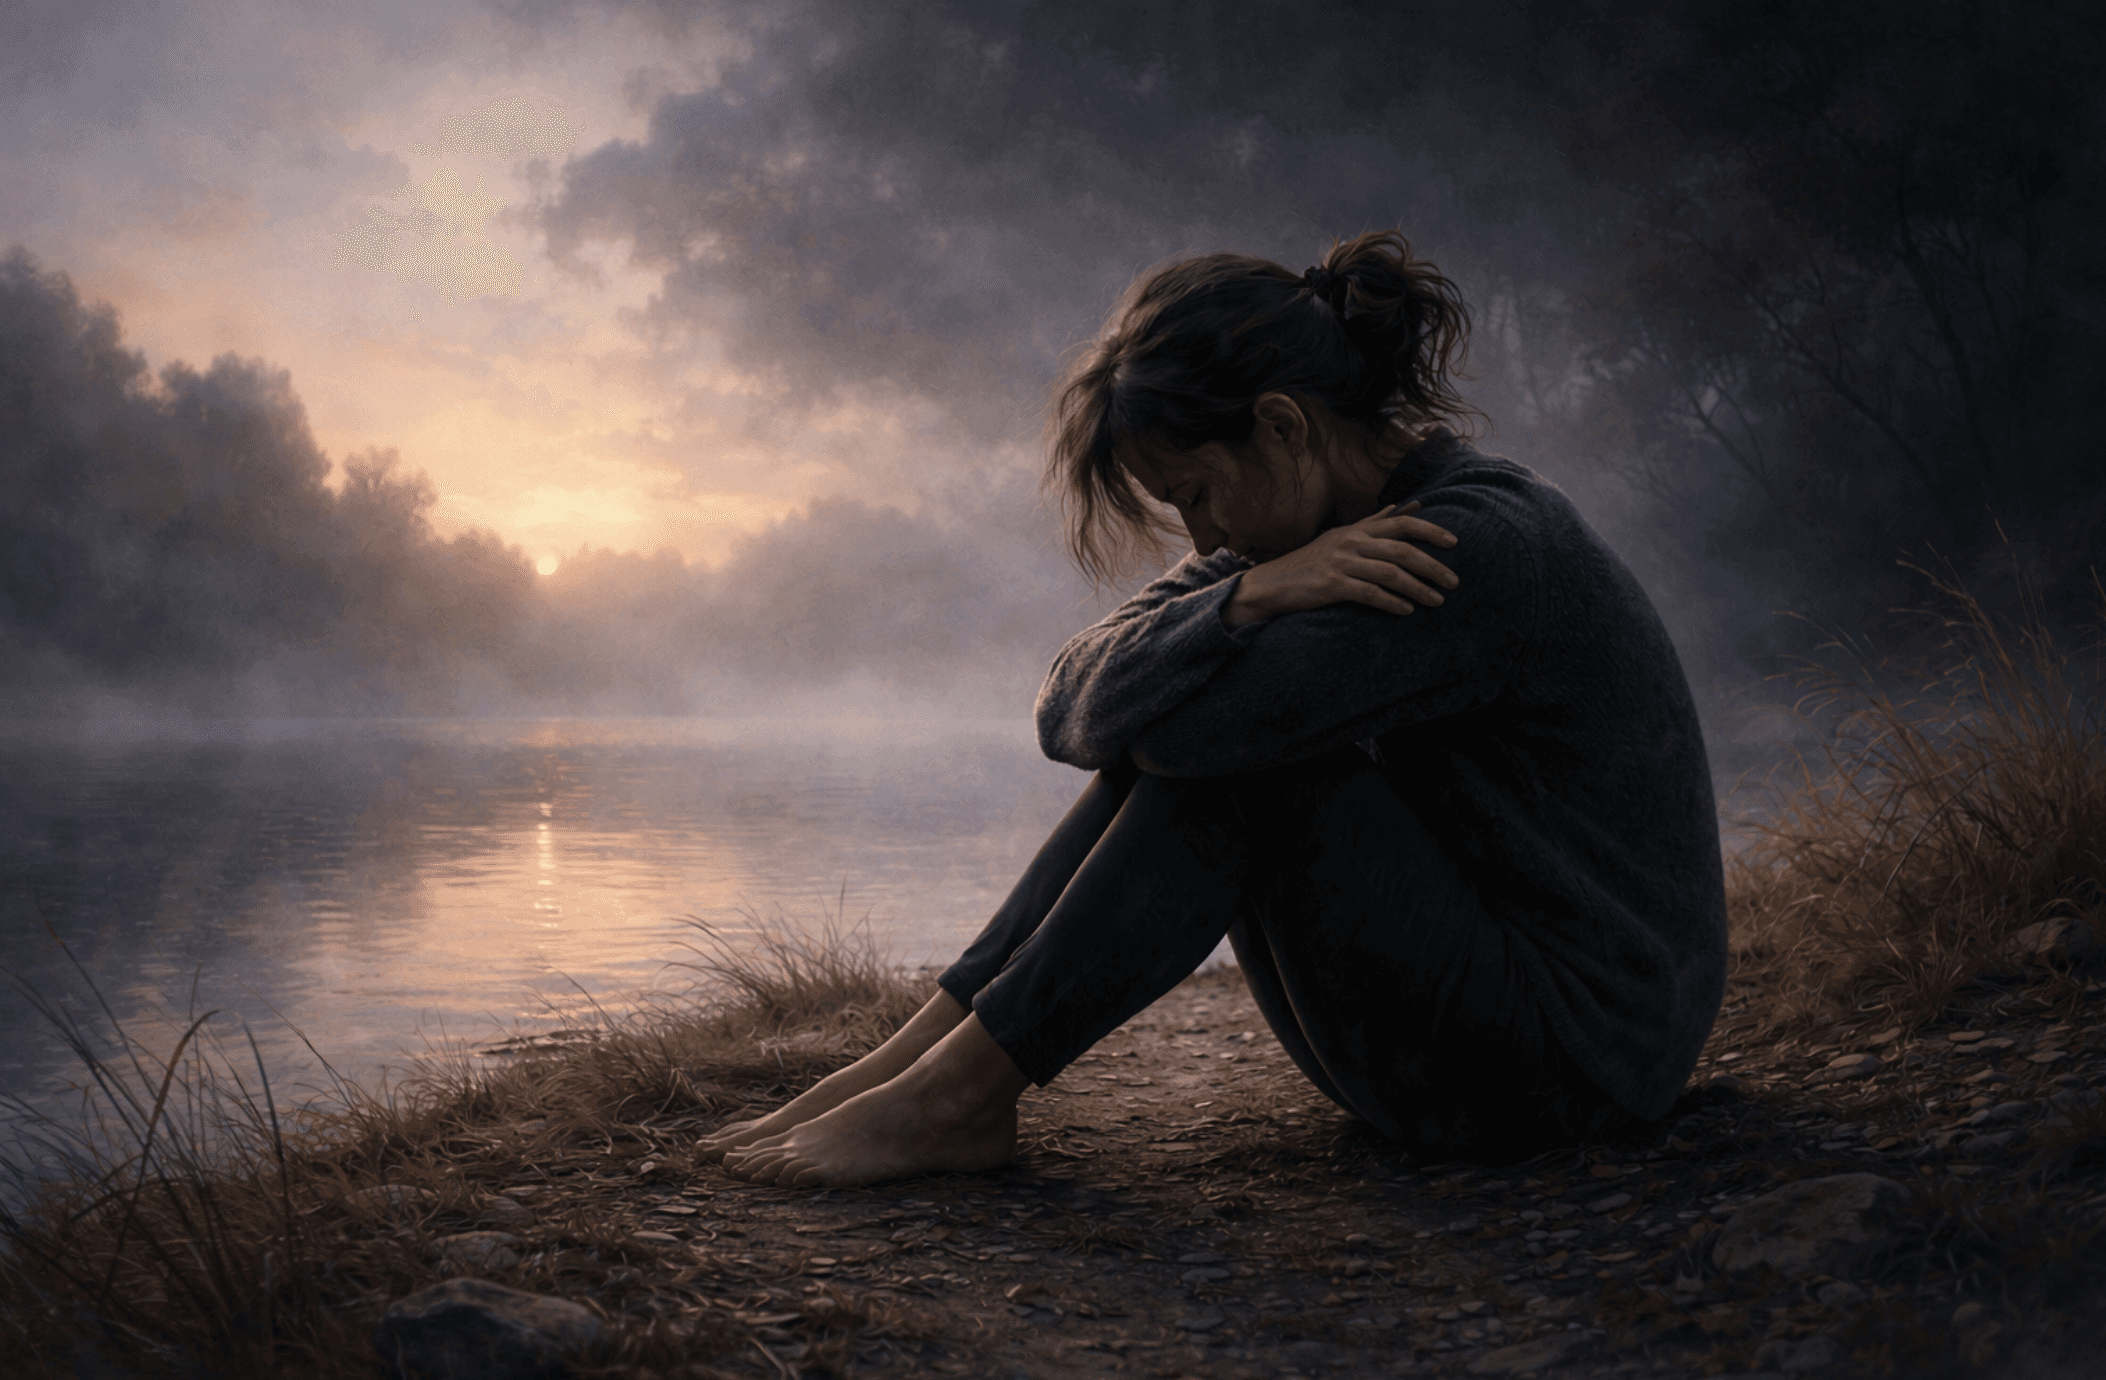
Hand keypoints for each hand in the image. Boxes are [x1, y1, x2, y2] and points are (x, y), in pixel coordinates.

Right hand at [1223, 501, 1458, 627]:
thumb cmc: (1309, 563)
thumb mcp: (1340, 537)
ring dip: (1417, 588)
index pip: (1401, 523)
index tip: (1454, 542)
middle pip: (1402, 549)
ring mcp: (1340, 563)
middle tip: (1454, 582)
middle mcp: (1350, 542)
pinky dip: (1391, 602)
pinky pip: (1369, 593)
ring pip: (1390, 573)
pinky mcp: (1331, 585)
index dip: (1430, 531)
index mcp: (1356, 530)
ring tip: (1437, 601)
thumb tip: (1402, 506)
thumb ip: (1372, 523)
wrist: (1271, 584)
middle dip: (1433, 566)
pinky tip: (1406, 611)